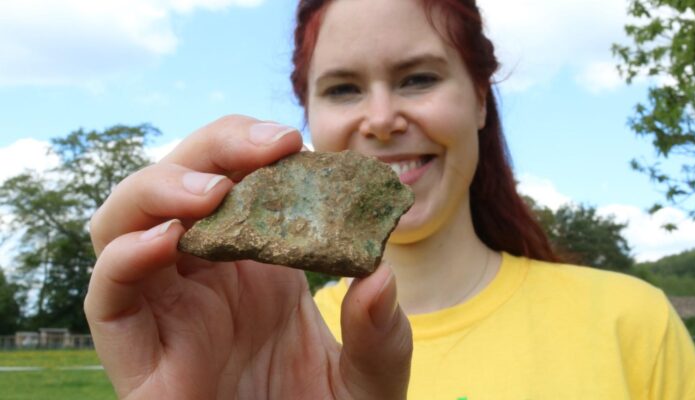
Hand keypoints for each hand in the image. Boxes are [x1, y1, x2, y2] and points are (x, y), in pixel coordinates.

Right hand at [85, 115, 412, 399]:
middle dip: (209, 152)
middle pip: (175, 187)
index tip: (292, 141)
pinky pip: (107, 299)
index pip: (233, 181)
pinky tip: (169, 241)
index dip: (249, 148)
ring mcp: (168, 315)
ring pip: (124, 226)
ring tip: (213, 192)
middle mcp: (205, 281)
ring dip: (160, 191)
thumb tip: (381, 276)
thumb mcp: (371, 379)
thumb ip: (382, 335)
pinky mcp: (139, 360)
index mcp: (255, 267)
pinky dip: (124, 259)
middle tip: (263, 149)